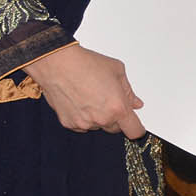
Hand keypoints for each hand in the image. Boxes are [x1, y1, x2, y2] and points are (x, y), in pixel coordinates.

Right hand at [24, 43, 145, 137]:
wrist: (58, 64)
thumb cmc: (86, 64)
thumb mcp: (117, 71)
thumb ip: (128, 92)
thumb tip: (135, 103)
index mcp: (117, 108)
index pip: (134, 131)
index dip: (137, 129)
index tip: (137, 127)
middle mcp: (101, 119)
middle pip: (115, 129)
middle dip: (116, 118)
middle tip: (109, 100)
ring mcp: (84, 123)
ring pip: (98, 126)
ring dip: (99, 117)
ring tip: (92, 96)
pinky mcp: (68, 123)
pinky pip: (82, 125)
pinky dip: (83, 117)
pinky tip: (80, 100)